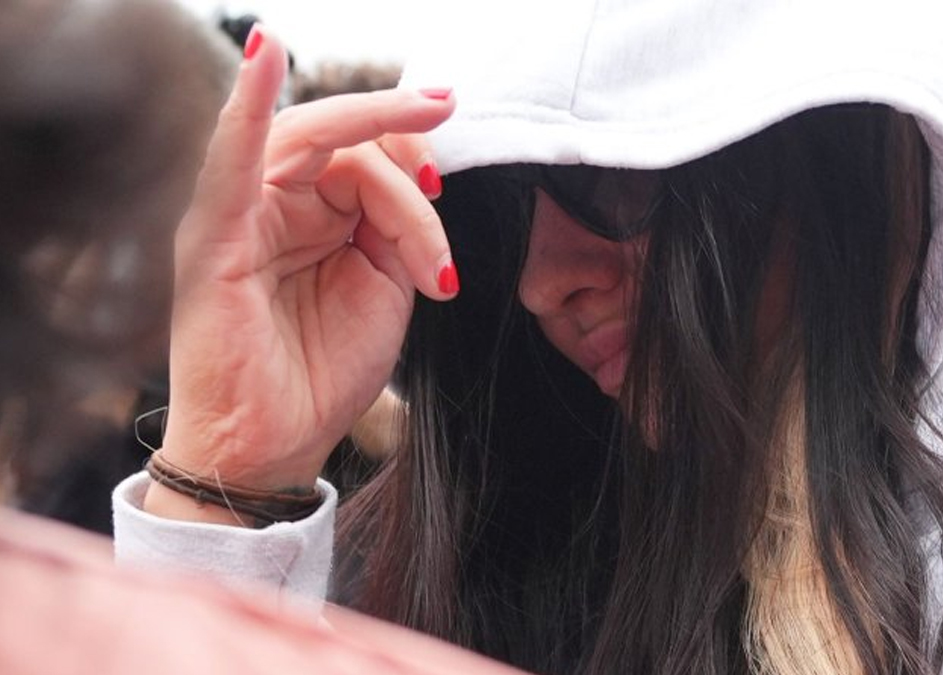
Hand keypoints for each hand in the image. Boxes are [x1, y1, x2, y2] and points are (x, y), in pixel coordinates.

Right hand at [145, 27, 455, 521]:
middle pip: (343, 141)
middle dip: (399, 135)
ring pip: (318, 150)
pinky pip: (230, 161)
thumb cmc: (324, 372)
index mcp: (308, 213)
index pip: (358, 149)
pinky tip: (264, 53)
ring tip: (426, 265)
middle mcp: (268, 204)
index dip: (406, 148)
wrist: (274, 448)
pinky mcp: (214, 240)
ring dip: (387, 187)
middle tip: (443, 146)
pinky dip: (244, 104)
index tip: (443, 183)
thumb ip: (397, 226)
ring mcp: (237, 217)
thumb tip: (417, 177)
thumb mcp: (384, 288)